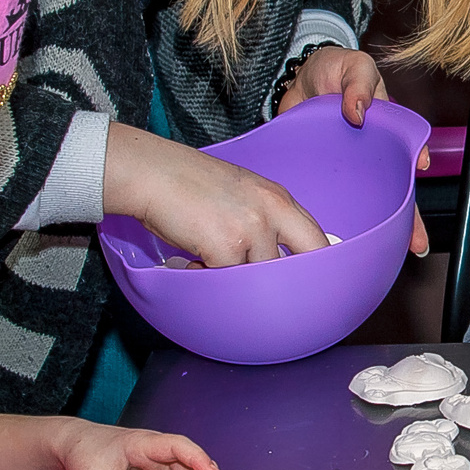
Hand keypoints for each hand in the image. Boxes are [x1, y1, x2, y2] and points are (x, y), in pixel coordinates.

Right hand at [104, 123, 327, 263]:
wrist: (153, 174)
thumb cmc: (189, 184)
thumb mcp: (243, 194)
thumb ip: (266, 222)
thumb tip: (279, 261)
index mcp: (278, 199)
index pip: (317, 240)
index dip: (316, 266)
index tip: (310, 284)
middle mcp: (272, 211)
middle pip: (300, 266)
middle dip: (286, 284)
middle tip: (271, 296)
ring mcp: (252, 229)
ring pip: (258, 276)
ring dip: (235, 276)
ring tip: (211, 259)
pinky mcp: (227, 247)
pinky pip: (228, 279)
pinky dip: (208, 276)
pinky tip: (194, 260)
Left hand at [280, 46, 430, 254]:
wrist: (295, 76)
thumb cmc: (333, 68)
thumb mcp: (353, 66)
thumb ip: (359, 84)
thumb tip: (359, 110)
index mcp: (386, 127)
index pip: (407, 153)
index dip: (415, 171)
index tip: (420, 176)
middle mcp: (371, 152)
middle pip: (394, 188)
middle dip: (408, 218)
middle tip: (415, 242)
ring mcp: (347, 166)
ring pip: (367, 200)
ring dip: (376, 225)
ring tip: (385, 251)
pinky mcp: (322, 172)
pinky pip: (333, 196)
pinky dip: (338, 216)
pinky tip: (339, 237)